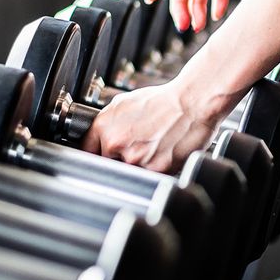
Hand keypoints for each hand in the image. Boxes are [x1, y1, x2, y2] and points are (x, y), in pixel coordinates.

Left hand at [79, 82, 224, 172]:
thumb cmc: (164, 101)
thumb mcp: (125, 103)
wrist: (193, 102)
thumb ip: (107, 123)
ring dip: (138, 168)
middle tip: (135, 151)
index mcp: (104, 126)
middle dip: (118, 162)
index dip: (94, 156)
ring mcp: (135, 158)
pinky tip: (163, 155)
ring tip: (152, 151)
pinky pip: (148, 179)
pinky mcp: (155, 169)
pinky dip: (155, 171)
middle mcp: (116, 142)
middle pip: (107, 166)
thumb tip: (96, 140)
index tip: (99, 160)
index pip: (86, 152)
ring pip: (128, 174)